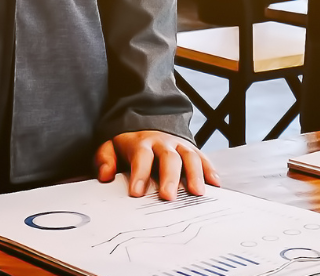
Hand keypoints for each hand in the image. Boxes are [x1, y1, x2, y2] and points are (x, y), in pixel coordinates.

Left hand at [95, 130, 219, 200]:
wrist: (149, 122)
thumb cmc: (129, 144)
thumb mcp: (110, 147)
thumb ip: (105, 159)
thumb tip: (105, 176)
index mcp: (141, 143)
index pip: (141, 157)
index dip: (139, 174)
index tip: (136, 193)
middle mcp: (162, 142)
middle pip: (168, 158)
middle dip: (169, 178)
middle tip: (168, 197)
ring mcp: (179, 145)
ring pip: (189, 157)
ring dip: (194, 174)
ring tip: (197, 193)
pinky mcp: (191, 150)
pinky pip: (203, 158)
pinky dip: (210, 170)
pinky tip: (214, 184)